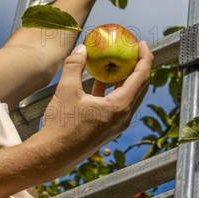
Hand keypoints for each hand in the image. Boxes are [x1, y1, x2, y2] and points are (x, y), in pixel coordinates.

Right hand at [38, 41, 152, 159]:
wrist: (54, 154)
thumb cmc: (61, 125)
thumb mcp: (66, 90)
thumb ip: (75, 66)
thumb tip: (81, 49)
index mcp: (119, 107)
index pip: (141, 77)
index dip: (144, 57)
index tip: (141, 43)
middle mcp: (123, 117)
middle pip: (140, 87)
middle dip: (138, 66)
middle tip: (131, 50)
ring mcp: (116, 124)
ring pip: (129, 96)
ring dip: (125, 78)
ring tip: (116, 62)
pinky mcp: (108, 128)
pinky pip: (118, 104)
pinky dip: (113, 90)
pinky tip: (99, 81)